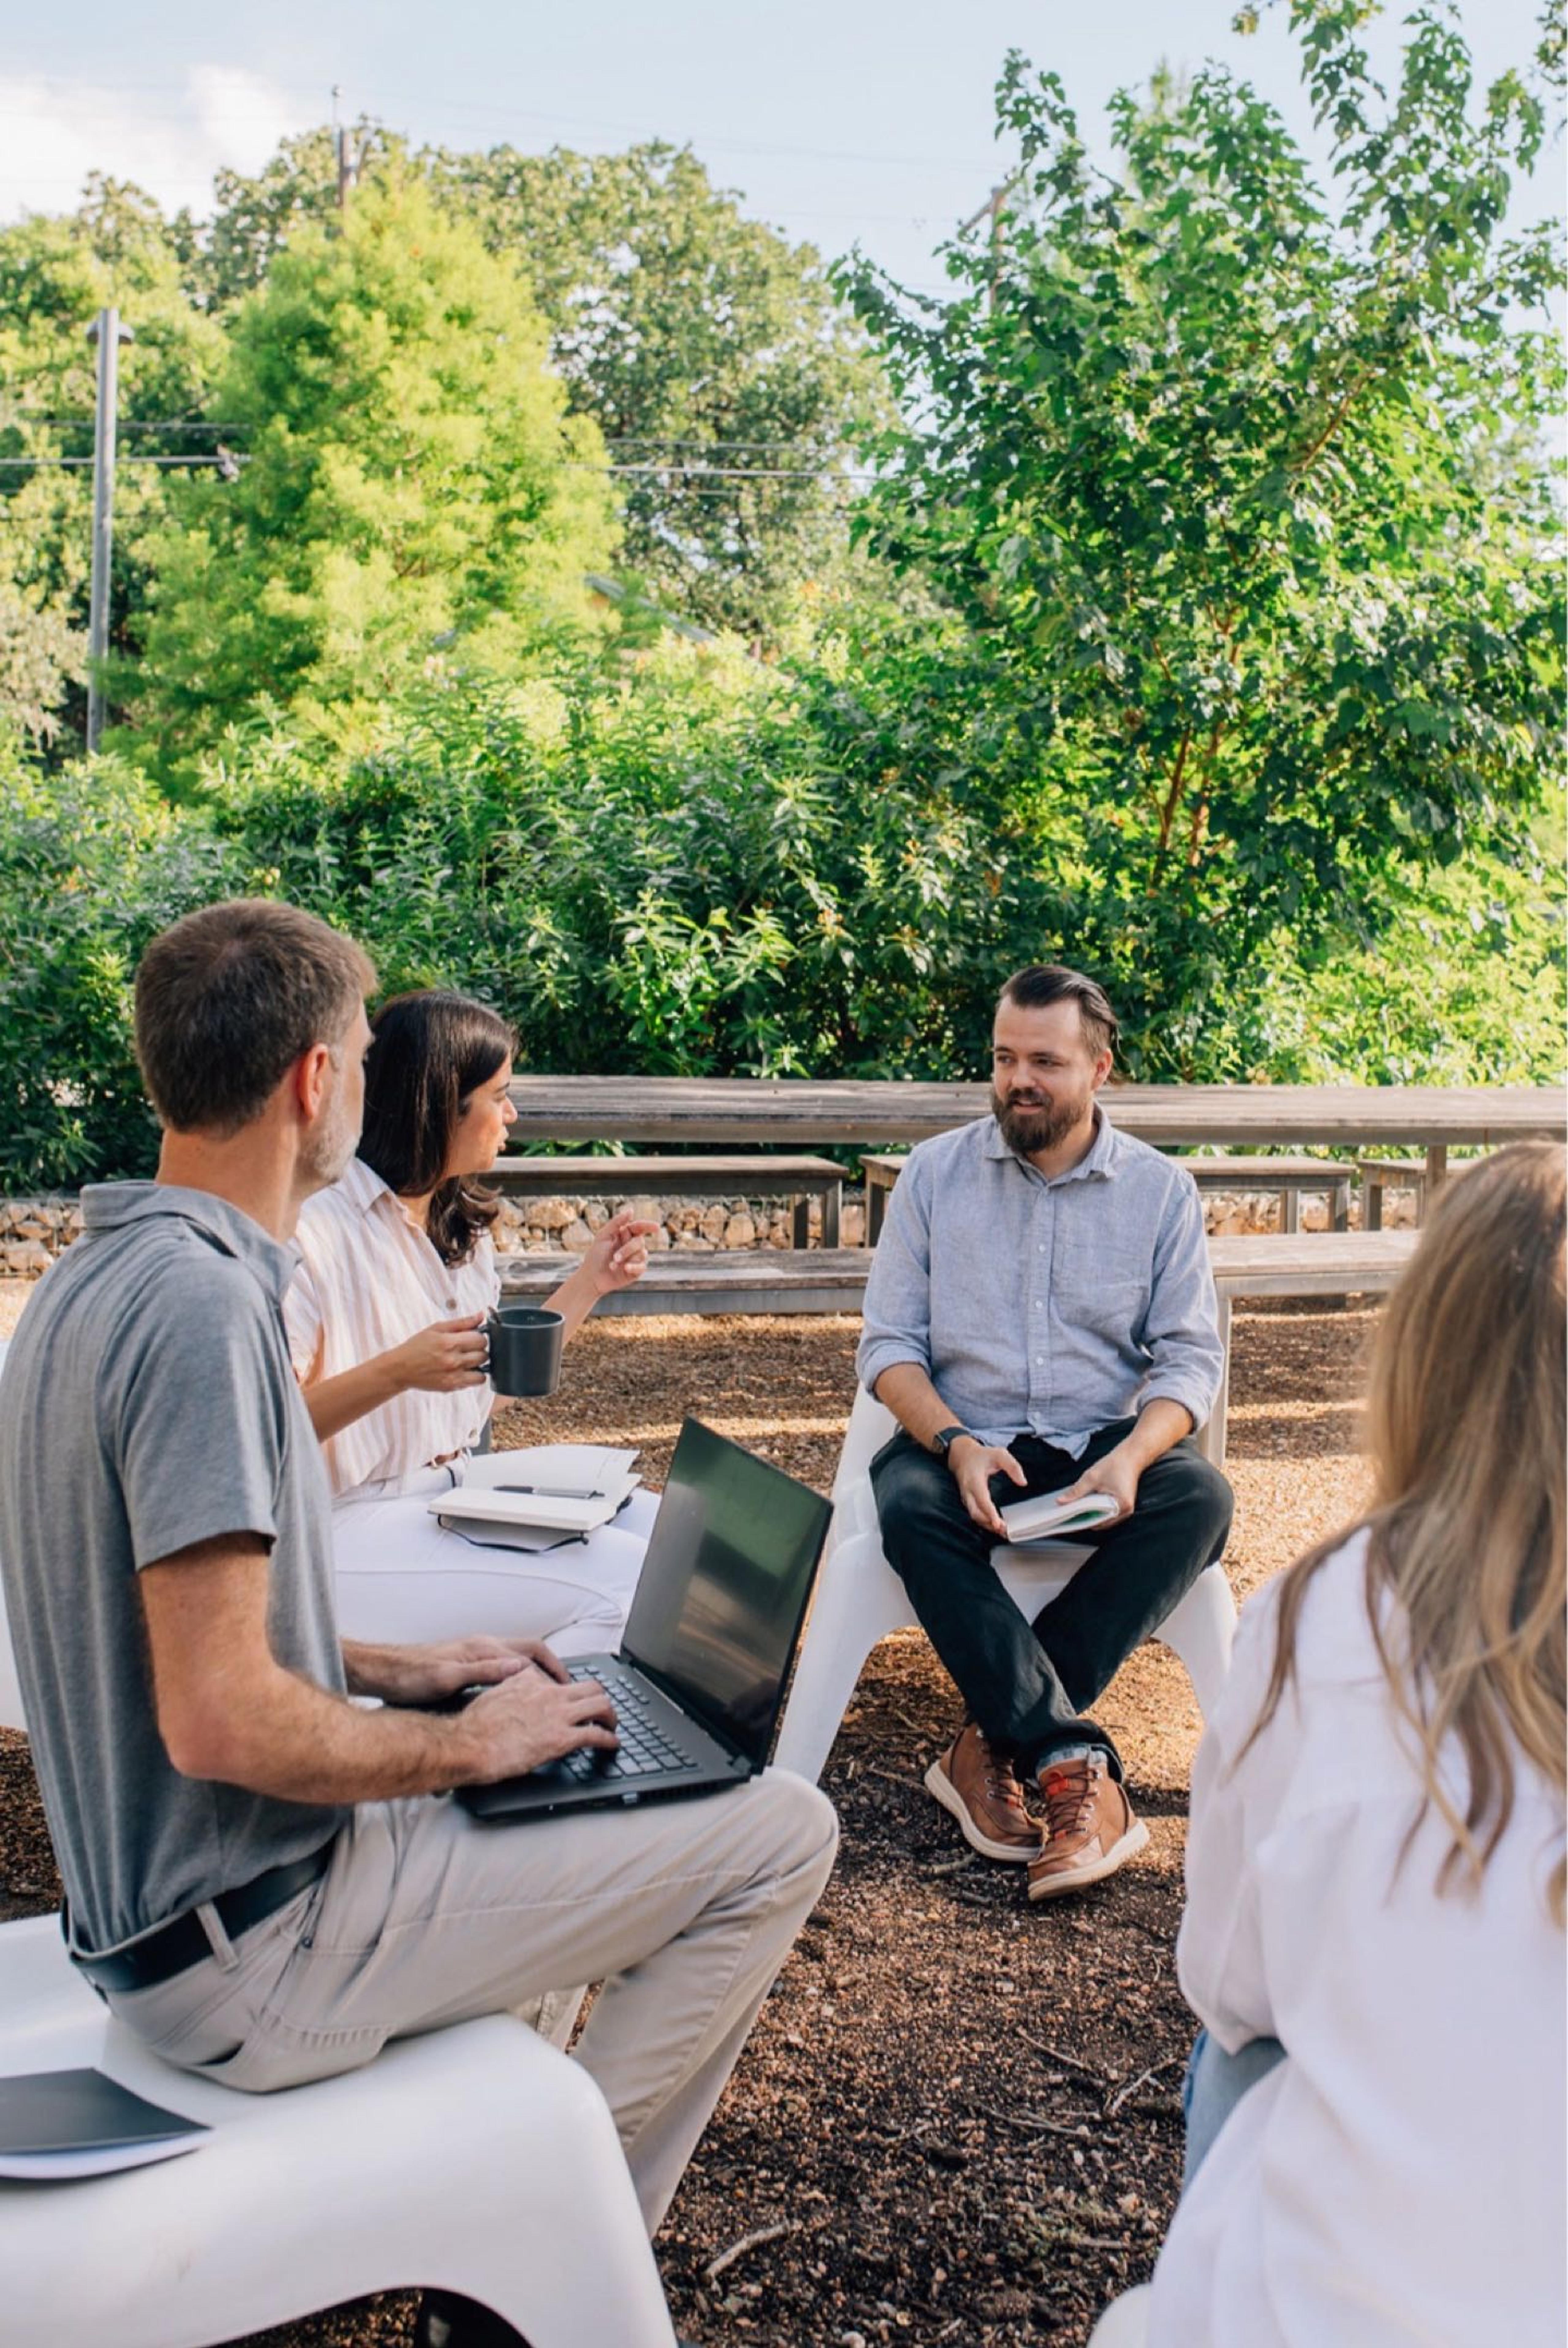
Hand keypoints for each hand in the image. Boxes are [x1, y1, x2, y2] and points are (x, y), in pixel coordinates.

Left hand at [375, 1635, 569, 1706]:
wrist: (381, 1672)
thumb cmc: (409, 1676)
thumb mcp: (446, 1678)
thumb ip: (484, 1671)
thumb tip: (519, 1666)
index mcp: (483, 1648)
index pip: (531, 1653)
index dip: (552, 1670)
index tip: (567, 1688)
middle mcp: (482, 1646)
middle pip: (530, 1650)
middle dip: (552, 1667)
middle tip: (567, 1689)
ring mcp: (474, 1653)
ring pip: (517, 1657)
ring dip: (537, 1671)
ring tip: (549, 1693)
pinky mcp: (465, 1663)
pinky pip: (503, 1665)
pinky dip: (519, 1676)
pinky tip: (518, 1693)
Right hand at [386, 1314, 489, 1394]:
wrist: (401, 1369)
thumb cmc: (417, 1347)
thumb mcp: (437, 1328)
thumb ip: (462, 1322)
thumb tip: (481, 1316)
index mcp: (449, 1342)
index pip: (480, 1339)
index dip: (479, 1337)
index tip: (472, 1338)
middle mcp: (452, 1360)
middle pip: (483, 1354)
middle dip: (478, 1350)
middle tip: (468, 1349)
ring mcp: (453, 1375)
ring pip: (483, 1370)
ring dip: (478, 1365)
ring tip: (467, 1361)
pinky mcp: (452, 1386)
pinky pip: (475, 1382)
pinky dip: (474, 1376)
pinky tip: (463, 1370)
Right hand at [461, 1665, 619, 1783]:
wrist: (469, 1744)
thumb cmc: (475, 1726)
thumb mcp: (493, 1695)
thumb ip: (511, 1690)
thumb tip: (515, 1695)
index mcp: (530, 1681)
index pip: (560, 1680)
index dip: (571, 1693)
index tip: (574, 1701)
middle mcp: (548, 1693)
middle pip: (591, 1686)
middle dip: (601, 1698)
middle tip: (603, 1711)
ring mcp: (557, 1715)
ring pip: (601, 1705)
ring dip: (611, 1716)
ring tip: (612, 1726)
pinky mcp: (561, 1738)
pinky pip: (596, 1735)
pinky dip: (609, 1739)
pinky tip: (612, 1744)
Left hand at [583, 1209, 657, 1297]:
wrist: (591, 1277)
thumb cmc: (595, 1256)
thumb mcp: (603, 1236)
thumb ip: (617, 1222)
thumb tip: (631, 1210)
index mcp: (625, 1235)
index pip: (639, 1227)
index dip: (648, 1226)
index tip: (656, 1227)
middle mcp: (632, 1245)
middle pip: (639, 1241)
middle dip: (627, 1249)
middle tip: (614, 1257)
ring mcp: (635, 1258)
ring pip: (642, 1253)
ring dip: (626, 1258)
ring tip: (612, 1265)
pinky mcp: (636, 1271)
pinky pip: (642, 1266)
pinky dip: (634, 1266)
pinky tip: (625, 1268)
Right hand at [949, 1437, 1027, 1538]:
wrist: (961, 1456)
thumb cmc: (981, 1456)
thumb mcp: (998, 1454)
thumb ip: (1012, 1466)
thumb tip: (1023, 1482)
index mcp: (974, 1479)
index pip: (981, 1499)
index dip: (989, 1513)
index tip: (998, 1523)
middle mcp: (967, 1491)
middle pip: (975, 1513)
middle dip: (989, 1524)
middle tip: (1004, 1531)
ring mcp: (966, 1498)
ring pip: (974, 1516)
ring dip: (988, 1525)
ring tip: (1003, 1532)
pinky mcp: (968, 1501)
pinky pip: (975, 1514)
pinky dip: (985, 1522)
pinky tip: (996, 1526)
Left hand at [1057, 1445, 1141, 1523]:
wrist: (1131, 1456)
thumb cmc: (1115, 1465)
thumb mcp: (1091, 1478)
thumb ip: (1076, 1492)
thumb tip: (1060, 1502)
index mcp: (1121, 1505)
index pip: (1098, 1520)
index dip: (1082, 1519)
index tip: (1069, 1517)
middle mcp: (1126, 1511)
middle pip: (1101, 1522)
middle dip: (1086, 1517)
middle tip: (1071, 1512)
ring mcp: (1126, 1510)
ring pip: (1104, 1518)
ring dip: (1092, 1514)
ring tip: (1079, 1507)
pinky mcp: (1124, 1506)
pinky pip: (1108, 1513)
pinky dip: (1098, 1510)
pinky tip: (1089, 1503)